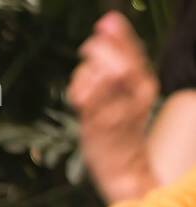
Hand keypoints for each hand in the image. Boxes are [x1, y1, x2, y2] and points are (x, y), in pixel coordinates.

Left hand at [67, 11, 157, 202]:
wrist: (123, 168)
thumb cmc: (120, 127)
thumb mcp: (128, 93)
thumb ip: (120, 61)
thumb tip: (106, 24)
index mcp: (146, 85)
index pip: (135, 52)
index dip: (120, 34)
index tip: (106, 21)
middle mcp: (135, 96)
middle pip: (115, 62)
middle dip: (97, 51)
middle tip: (87, 50)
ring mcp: (117, 110)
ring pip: (97, 76)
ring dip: (84, 73)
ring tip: (84, 87)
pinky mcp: (98, 123)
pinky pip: (83, 95)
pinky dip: (77, 90)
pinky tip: (78, 101)